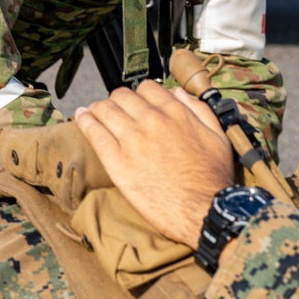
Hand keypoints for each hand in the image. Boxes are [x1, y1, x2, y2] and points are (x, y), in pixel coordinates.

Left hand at [74, 81, 233, 247]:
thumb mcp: (217, 136)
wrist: (203, 209)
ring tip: (94, 113)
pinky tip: (81, 117)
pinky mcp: (117, 162)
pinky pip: (94, 133)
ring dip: (99, 108)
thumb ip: (198, 109)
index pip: (146, 88)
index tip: (136, 104)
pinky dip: (85, 121)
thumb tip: (178, 93)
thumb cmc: (212, 177)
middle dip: (117, 101)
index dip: (139, 95)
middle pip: (122, 96)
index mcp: (175, 112)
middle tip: (114, 111)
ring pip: (105, 110)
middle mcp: (151, 120)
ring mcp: (132, 140)